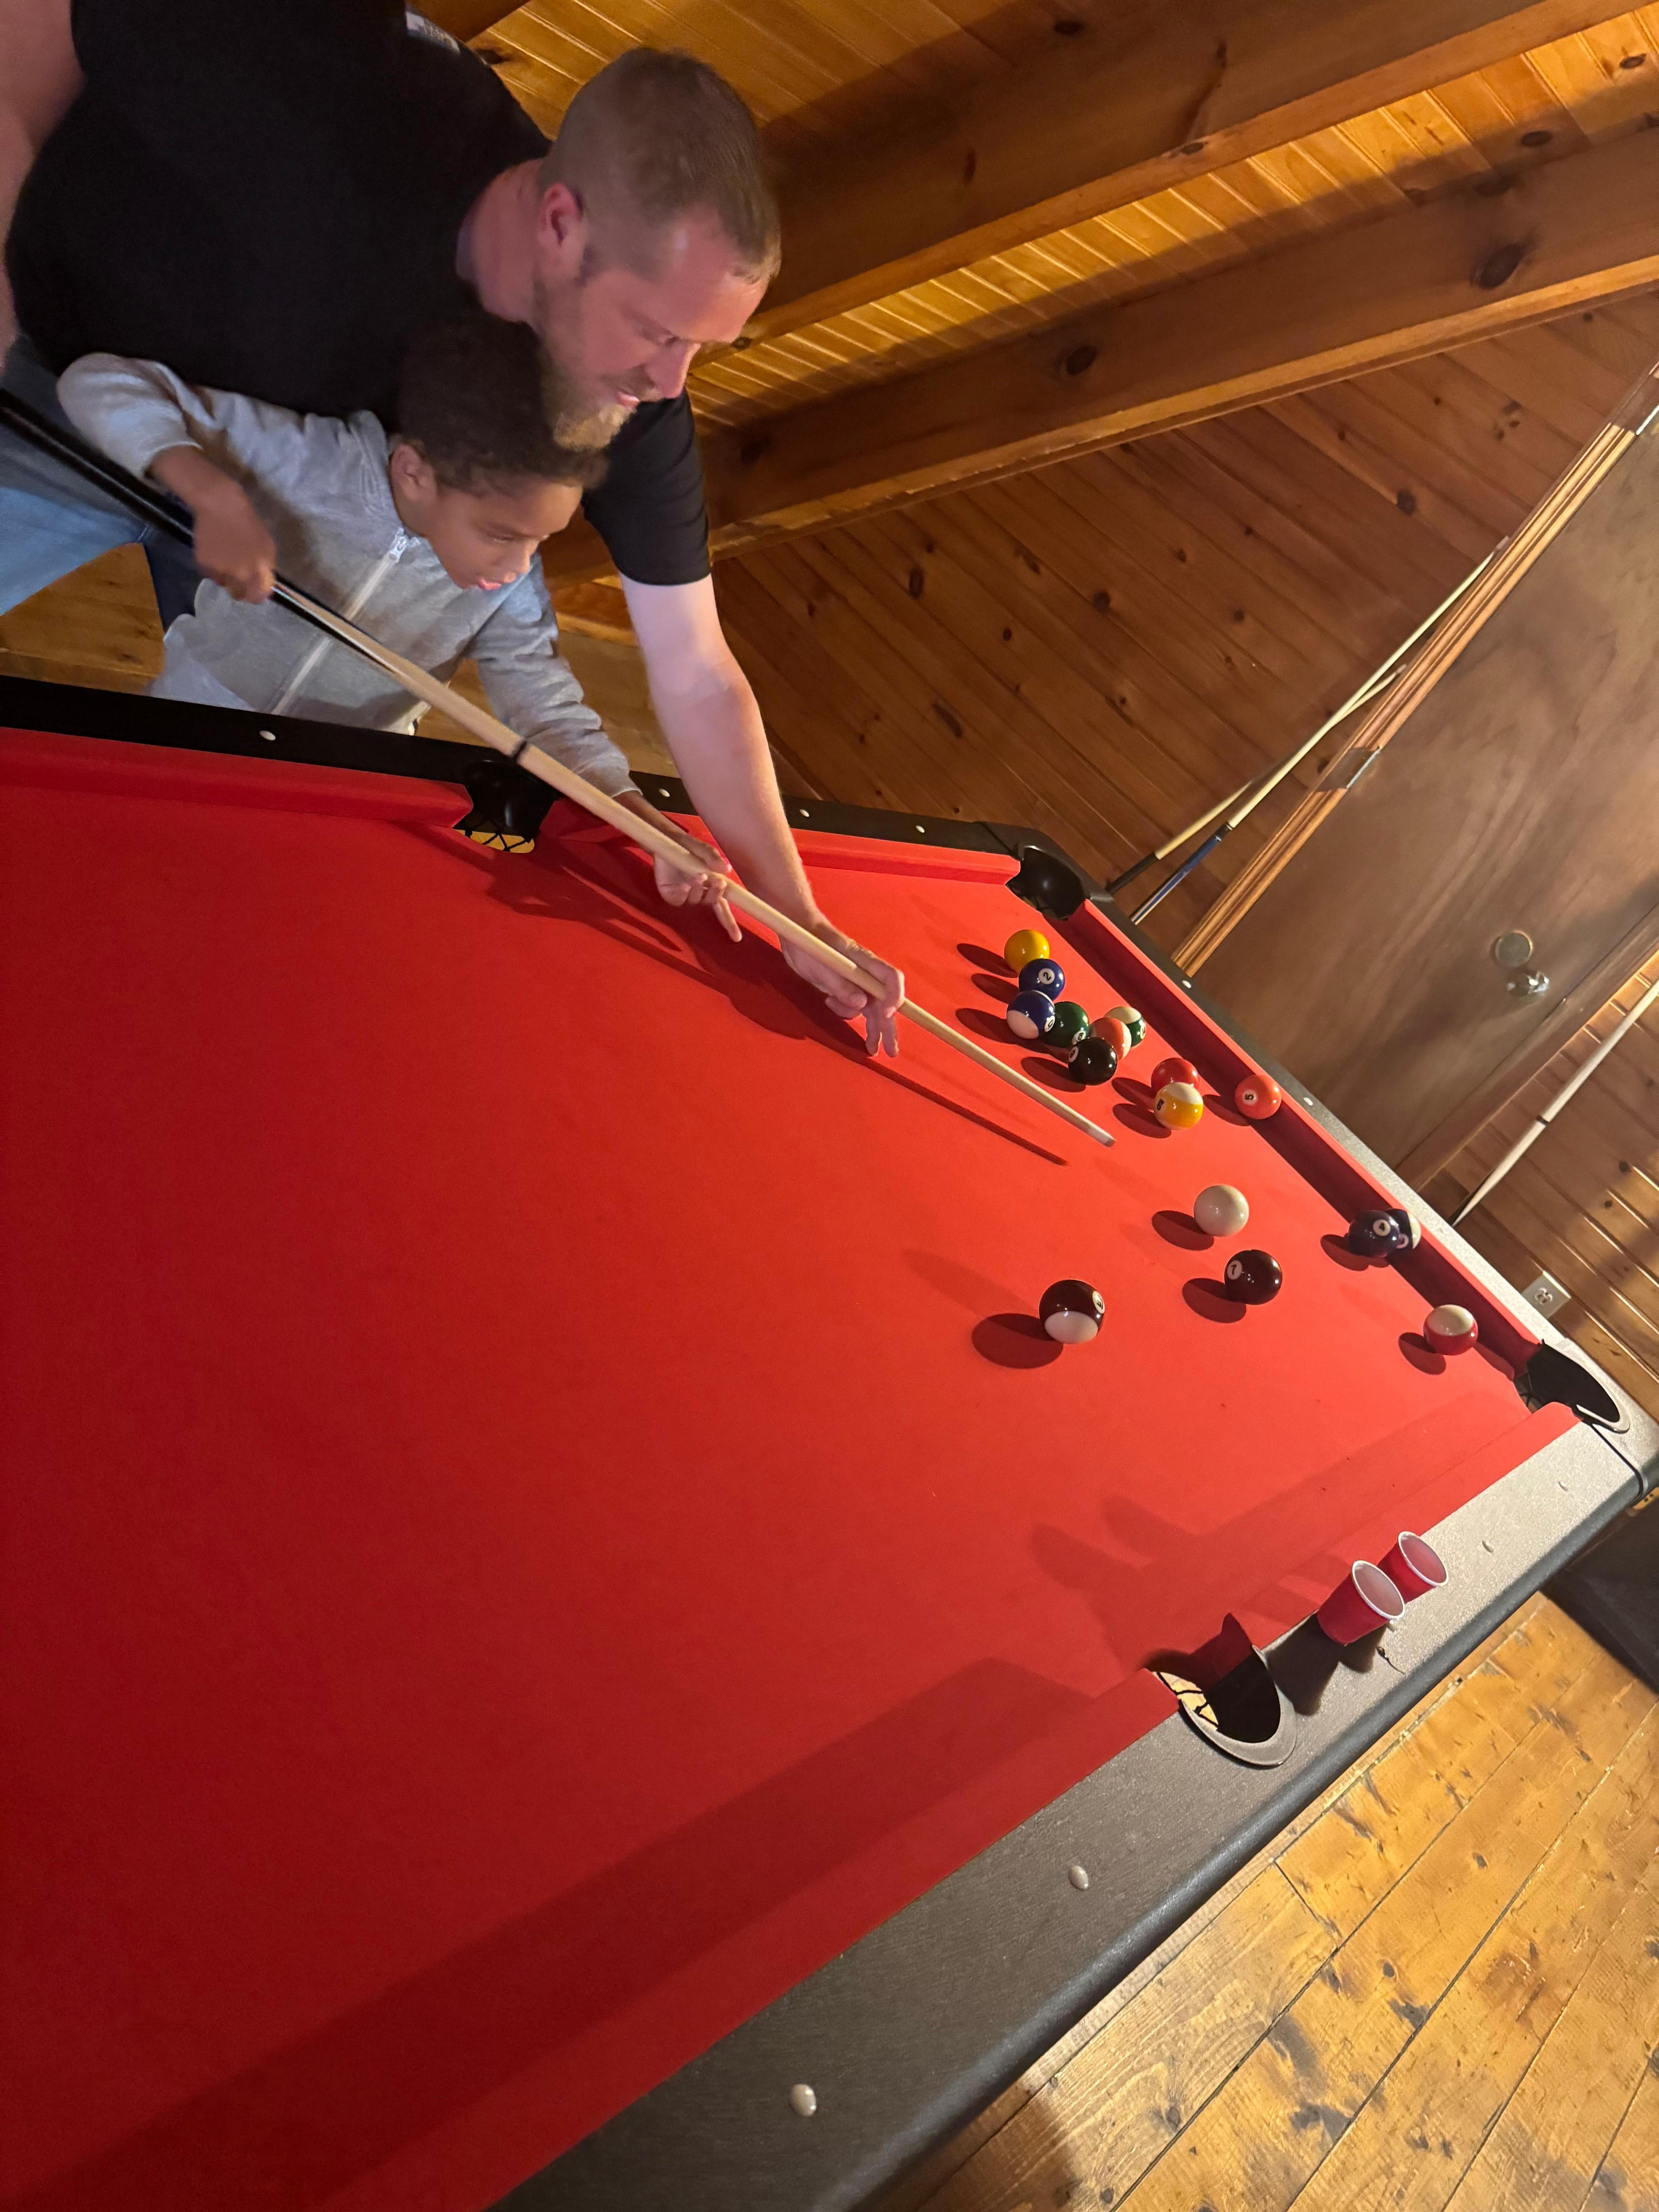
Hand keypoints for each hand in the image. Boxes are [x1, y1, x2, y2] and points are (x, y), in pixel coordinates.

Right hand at [192, 481, 277, 602]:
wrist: (220, 505)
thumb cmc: (249, 522)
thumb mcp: (267, 545)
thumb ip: (267, 567)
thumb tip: (264, 584)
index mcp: (258, 571)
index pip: (257, 597)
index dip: (255, 593)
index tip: (253, 587)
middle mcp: (240, 576)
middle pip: (238, 595)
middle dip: (239, 587)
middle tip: (237, 573)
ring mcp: (220, 572)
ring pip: (223, 584)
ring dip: (225, 576)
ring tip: (225, 558)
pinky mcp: (204, 565)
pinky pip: (210, 574)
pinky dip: (212, 567)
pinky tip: (215, 551)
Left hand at [651, 825, 740, 942]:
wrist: (663, 840)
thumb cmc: (685, 847)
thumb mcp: (701, 849)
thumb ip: (712, 857)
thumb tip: (727, 870)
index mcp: (709, 886)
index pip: (722, 907)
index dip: (729, 923)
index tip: (737, 938)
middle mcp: (697, 893)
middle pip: (711, 904)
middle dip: (716, 896)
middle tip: (718, 883)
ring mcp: (683, 894)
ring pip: (695, 901)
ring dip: (699, 891)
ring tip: (699, 877)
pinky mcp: (669, 893)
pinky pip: (678, 900)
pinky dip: (683, 894)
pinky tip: (684, 885)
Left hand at [783, 918, 902, 1057]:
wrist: (797, 931)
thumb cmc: (810, 944)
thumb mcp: (822, 967)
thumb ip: (841, 986)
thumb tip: (861, 1006)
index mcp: (865, 963)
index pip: (891, 980)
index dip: (893, 998)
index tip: (884, 1015)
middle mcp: (865, 973)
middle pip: (884, 1001)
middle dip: (888, 1026)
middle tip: (891, 1051)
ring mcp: (855, 981)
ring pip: (870, 1008)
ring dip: (871, 1027)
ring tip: (871, 1048)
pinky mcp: (843, 986)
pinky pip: (853, 1005)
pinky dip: (849, 1013)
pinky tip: (832, 1007)